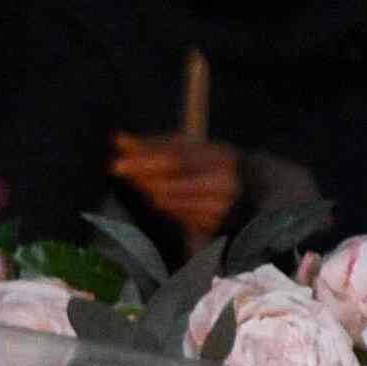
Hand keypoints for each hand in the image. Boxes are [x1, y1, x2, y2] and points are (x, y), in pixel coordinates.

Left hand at [107, 130, 244, 242]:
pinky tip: (163, 198)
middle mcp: (223, 182)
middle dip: (141, 175)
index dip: (144, 159)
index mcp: (219, 156)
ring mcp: (220, 207)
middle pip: (170, 181)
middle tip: (119, 169)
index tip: (118, 161)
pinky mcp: (215, 225)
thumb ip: (154, 144)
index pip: (174, 158)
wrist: (249, 190)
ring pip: (170, 202)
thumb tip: (118, 139)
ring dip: (150, 192)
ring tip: (144, 183)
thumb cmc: (209, 163)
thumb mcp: (189, 148)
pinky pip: (179, 216)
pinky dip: (167, 206)